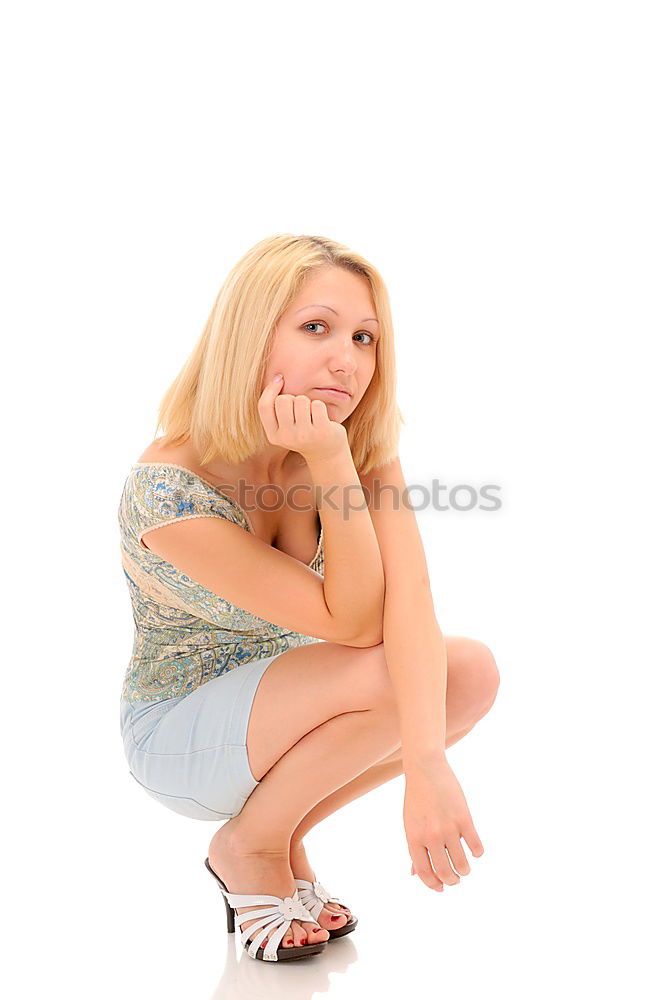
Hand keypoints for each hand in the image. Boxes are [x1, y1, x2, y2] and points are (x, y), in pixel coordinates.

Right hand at [258, 373, 349, 464]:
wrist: (326, 453)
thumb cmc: (303, 432)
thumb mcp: (284, 426)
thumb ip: (276, 407)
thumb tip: (278, 377)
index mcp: (274, 436)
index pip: (264, 406)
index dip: (270, 389)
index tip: (280, 379)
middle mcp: (287, 437)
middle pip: (283, 400)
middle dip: (292, 398)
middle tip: (300, 409)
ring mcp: (304, 435)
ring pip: (300, 400)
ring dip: (307, 402)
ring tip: (311, 414)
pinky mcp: (321, 431)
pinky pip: (317, 404)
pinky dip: (320, 406)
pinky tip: (321, 417)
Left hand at [403, 754, 483, 890]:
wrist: (426, 770)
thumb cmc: (417, 799)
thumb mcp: (410, 824)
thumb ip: (414, 849)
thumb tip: (415, 875)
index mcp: (414, 838)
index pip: (424, 872)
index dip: (434, 884)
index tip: (441, 888)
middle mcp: (430, 836)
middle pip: (444, 872)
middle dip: (452, 881)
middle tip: (456, 880)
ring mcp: (448, 828)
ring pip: (462, 864)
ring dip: (465, 871)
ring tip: (464, 868)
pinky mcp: (464, 819)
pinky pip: (476, 847)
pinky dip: (477, 853)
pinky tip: (474, 851)